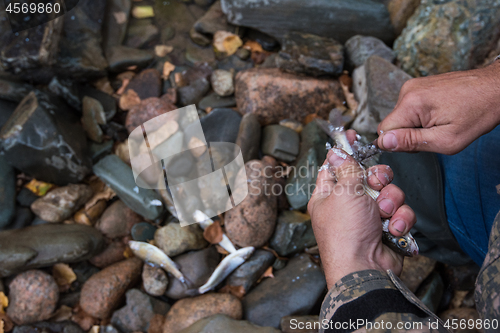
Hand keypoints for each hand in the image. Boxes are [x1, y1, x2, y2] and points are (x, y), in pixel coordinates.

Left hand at [308, 131, 416, 287]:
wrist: (364, 268)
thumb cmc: (346, 232)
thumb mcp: (343, 192)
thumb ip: (346, 168)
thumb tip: (337, 151)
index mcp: (328, 195)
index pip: (336, 165)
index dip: (346, 150)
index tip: (353, 135)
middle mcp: (347, 205)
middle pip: (369, 176)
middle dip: (378, 179)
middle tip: (375, 185)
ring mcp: (368, 217)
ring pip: (389, 192)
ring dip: (390, 201)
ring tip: (382, 214)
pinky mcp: (386, 228)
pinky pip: (400, 212)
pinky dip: (398, 219)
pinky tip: (391, 229)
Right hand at [376, 61, 499, 154]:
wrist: (496, 89)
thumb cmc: (477, 114)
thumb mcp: (446, 139)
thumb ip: (411, 142)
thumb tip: (383, 143)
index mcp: (411, 103)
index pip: (383, 130)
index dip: (399, 142)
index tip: (419, 142)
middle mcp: (407, 90)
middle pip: (393, 123)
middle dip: (409, 134)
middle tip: (435, 133)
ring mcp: (413, 85)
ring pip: (401, 116)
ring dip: (417, 125)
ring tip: (442, 121)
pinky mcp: (419, 85)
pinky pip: (410, 108)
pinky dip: (422, 115)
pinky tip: (441, 113)